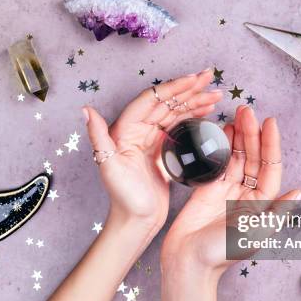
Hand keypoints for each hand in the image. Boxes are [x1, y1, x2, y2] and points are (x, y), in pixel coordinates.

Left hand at [83, 69, 221, 233]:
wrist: (136, 222)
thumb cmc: (123, 199)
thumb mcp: (109, 167)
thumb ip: (98, 137)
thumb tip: (86, 110)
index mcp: (125, 130)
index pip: (151, 100)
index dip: (172, 87)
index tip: (193, 79)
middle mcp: (138, 131)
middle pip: (166, 102)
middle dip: (188, 89)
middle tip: (209, 78)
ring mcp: (151, 140)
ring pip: (175, 113)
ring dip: (194, 101)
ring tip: (215, 94)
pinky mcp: (163, 151)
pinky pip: (179, 127)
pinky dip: (193, 118)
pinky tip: (207, 112)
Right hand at [161, 105, 300, 274]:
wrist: (189, 262)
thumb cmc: (222, 253)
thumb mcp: (256, 233)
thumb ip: (277, 212)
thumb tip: (299, 192)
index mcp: (262, 205)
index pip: (270, 168)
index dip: (271, 145)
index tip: (269, 123)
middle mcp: (246, 195)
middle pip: (253, 158)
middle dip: (252, 134)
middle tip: (248, 111)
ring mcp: (226, 191)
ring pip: (235, 158)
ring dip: (238, 137)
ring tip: (238, 115)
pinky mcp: (207, 190)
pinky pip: (217, 164)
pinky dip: (220, 147)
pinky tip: (222, 132)